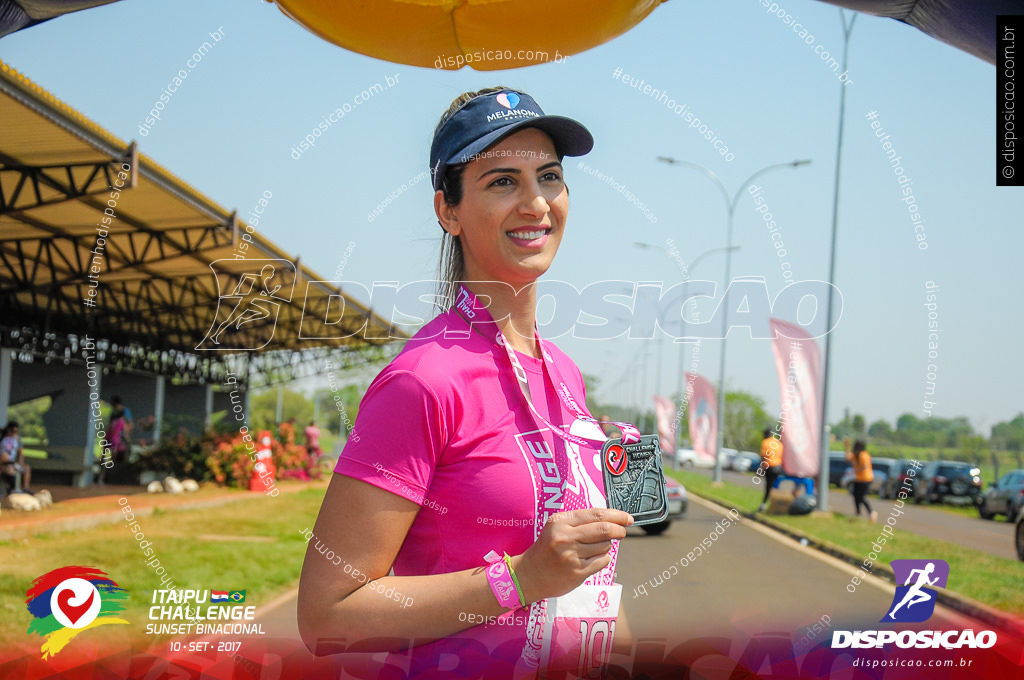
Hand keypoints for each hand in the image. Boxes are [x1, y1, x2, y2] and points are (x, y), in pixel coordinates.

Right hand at [511, 508, 632, 602]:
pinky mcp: (577, 572)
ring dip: (606, 546)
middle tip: (622, 531)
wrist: (529, 575)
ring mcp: (571, 556)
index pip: (596, 514)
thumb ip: (579, 521)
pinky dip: (602, 559)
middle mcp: (565, 537)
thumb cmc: (546, 548)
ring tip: (593, 548)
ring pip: (605, 546)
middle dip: (619, 530)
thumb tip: (611, 519)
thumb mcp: (556, 527)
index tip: (627, 518)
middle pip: (604, 530)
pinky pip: (602, 561)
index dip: (616, 515)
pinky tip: (590, 559)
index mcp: (560, 522)